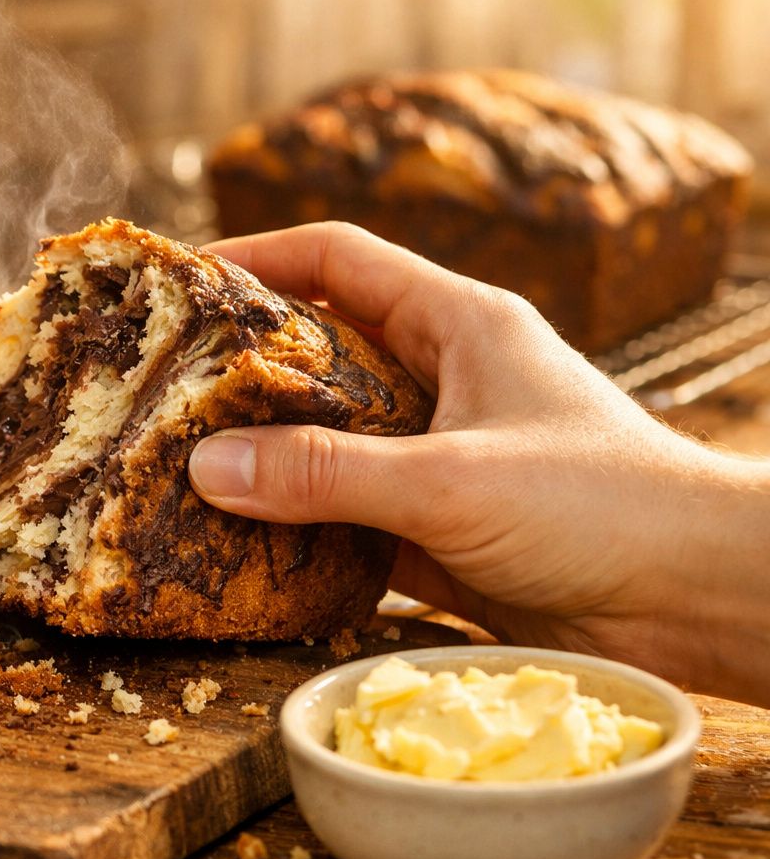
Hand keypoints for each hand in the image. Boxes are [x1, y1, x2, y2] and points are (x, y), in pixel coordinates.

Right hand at [189, 222, 769, 705]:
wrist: (698, 601)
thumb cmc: (600, 506)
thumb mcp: (452, 478)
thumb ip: (328, 472)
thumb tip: (206, 467)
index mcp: (458, 323)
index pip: (339, 259)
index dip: (258, 256)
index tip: (183, 279)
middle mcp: (443, 380)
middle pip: (322, 350)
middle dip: (243, 364)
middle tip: (160, 383)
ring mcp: (439, 457)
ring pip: (328, 438)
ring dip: (264, 453)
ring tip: (177, 464)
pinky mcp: (438, 530)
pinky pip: (346, 516)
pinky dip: (296, 526)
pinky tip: (239, 543)